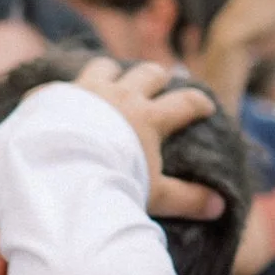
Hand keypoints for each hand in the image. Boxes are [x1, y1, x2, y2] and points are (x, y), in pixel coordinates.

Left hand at [70, 61, 223, 220]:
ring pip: (105, 67)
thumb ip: (186, 199)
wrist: (58, 174)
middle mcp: (120, 97)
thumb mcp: (153, 195)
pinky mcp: (53, 98)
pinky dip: (63, 94)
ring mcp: (86, 92)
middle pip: (148, 74)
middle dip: (158, 77)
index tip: (206, 106)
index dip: (198, 103)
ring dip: (112, 72)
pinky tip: (59, 101)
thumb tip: (220, 207)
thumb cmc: (112, 185)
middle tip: (161, 82)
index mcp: (149, 118)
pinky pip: (60, 86)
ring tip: (113, 79)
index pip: (184, 102)